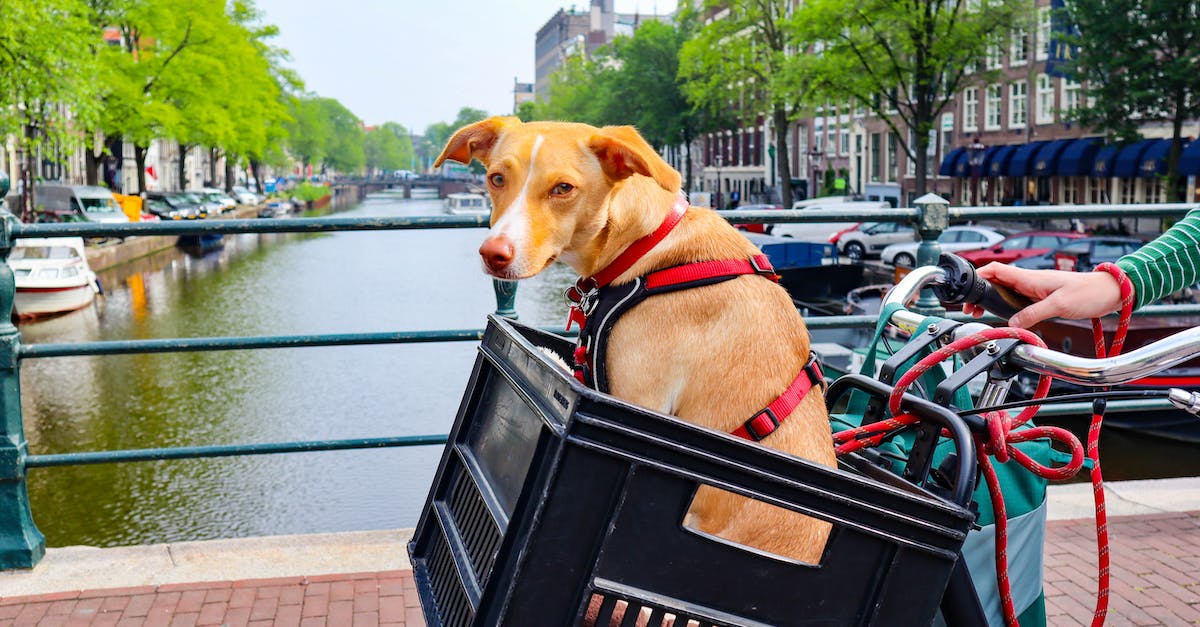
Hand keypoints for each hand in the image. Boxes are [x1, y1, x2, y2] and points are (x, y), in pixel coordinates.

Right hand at [961, 262, 1123, 327]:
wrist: (1111, 292)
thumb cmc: (1089, 292)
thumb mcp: (1059, 305)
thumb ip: (1033, 314)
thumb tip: (1012, 324)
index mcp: (1030, 278)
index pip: (996, 270)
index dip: (979, 276)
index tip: (967, 290)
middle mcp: (1030, 281)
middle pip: (996, 282)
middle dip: (980, 293)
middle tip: (971, 310)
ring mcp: (1036, 289)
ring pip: (1006, 292)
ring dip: (992, 301)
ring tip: (983, 314)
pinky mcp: (1043, 298)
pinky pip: (1018, 300)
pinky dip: (1007, 307)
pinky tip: (1006, 317)